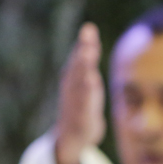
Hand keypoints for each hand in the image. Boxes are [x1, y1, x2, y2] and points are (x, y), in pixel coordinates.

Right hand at [54, 23, 105, 163]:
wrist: (70, 135)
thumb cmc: (79, 101)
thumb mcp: (82, 76)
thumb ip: (86, 54)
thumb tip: (88, 28)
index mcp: (73, 75)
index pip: (80, 56)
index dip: (84, 43)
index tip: (89, 28)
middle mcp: (72, 86)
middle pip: (79, 67)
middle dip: (84, 53)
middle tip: (87, 38)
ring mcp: (76, 102)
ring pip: (82, 85)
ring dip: (85, 72)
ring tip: (89, 61)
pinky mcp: (81, 118)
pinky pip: (85, 107)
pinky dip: (87, 98)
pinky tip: (92, 85)